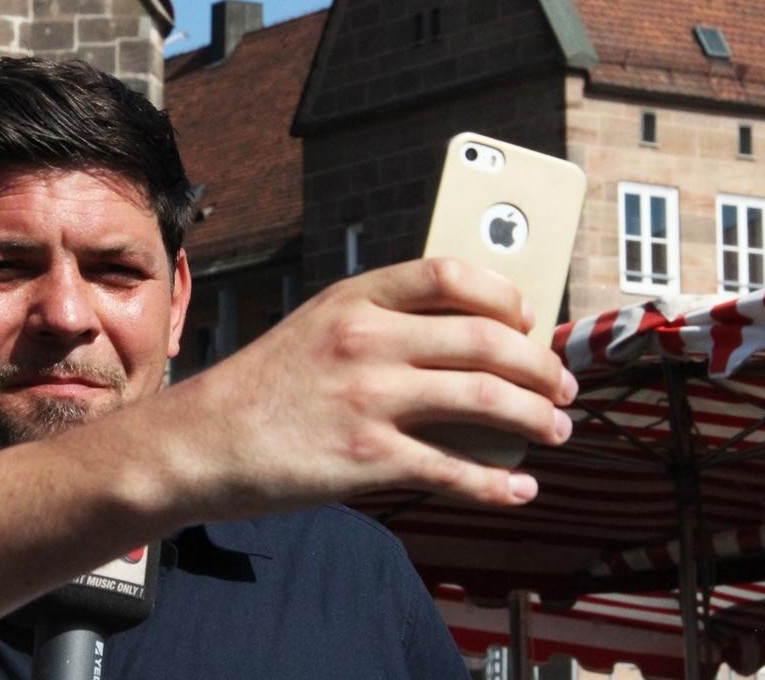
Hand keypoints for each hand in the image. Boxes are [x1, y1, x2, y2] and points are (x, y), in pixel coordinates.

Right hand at [169, 257, 575, 516]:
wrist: (202, 442)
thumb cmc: (261, 388)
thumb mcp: (315, 328)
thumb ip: (378, 323)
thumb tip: (463, 341)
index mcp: (353, 299)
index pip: (450, 275)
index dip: (504, 296)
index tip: (527, 319)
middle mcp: (366, 340)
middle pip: (486, 340)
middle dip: (541, 367)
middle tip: (561, 387)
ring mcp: (369, 399)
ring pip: (486, 401)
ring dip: (537, 418)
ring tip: (556, 430)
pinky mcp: (368, 459)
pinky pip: (455, 471)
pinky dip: (499, 484)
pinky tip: (519, 488)